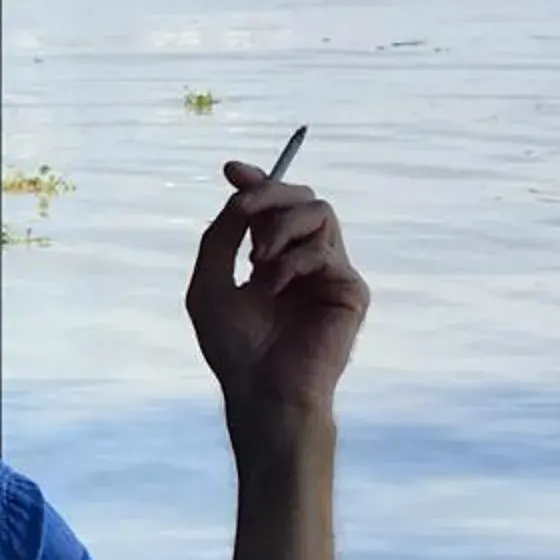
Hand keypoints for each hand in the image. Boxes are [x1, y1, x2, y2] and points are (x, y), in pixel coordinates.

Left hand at [187, 160, 367, 441]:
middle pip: (301, 196)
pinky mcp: (350, 289)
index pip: (272, 207)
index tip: (232, 170)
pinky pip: (324, 250)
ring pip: (319, 210)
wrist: (260, 389)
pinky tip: (274, 287)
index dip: (256, 180)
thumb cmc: (234, 346)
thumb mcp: (209, 283)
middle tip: (243, 213)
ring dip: (278, 225)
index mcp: (272, 258)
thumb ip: (220, 237)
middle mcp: (305, 260)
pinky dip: (292, 262)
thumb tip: (239, 195)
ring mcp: (330, 272)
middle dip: (268, 194)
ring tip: (257, 260)